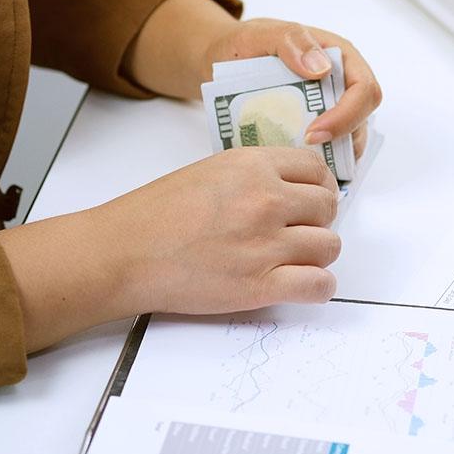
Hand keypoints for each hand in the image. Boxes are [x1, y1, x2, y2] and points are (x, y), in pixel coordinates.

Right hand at [0, 148, 340, 351]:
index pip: (317, 169)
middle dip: (318, 219)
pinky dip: (318, 287)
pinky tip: (302, 284)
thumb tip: (293, 188)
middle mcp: (266, 200)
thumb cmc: (156, 214)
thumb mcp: (211, 171)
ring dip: (318, 254)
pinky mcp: (261, 286)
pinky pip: (320, 285)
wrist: (123, 255)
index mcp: (253, 167)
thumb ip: (255, 175)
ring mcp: (266, 245)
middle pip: (328, 207)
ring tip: (295, 259)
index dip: (319, 186)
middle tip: (298, 230)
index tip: (311, 199)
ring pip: (330, 246)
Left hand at [124, 0, 381, 158]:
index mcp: (340, 58)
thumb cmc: (248, 44)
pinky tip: (296, 166)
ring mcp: (333, 109)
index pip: (364, 90)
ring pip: (350, 140)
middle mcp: (344, 85)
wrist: (227, 60)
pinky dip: (319, 162)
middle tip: (305, 151)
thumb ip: (291, 42)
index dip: (346, 116)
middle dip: (341, 140)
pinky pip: (331, 151)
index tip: (314, 133)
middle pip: (362, 119)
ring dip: (332, 156)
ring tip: (301, 164)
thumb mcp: (262, 34)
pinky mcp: (320, 129)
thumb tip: (322, 69)